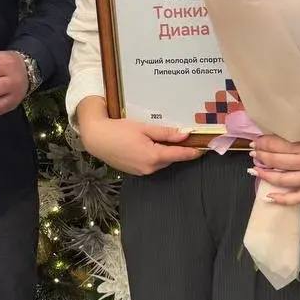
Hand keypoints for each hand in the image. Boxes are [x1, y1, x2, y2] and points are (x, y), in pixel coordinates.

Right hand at [78, 101, 201, 175]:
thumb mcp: (144, 128)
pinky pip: (151, 164)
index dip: (192, 152)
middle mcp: (149, 168)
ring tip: (164, 138)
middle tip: (184, 137)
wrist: (97, 139)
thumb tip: (184, 134)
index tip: (203, 148)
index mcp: (153, 156)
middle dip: (177, 149)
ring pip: (161, 161)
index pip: (179, 155)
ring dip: (165, 152)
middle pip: (170, 158)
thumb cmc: (119, 130)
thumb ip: (165, 133)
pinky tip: (150, 144)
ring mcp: (142, 172)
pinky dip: (155, 155)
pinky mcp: (135, 172)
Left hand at [250, 117, 299, 205]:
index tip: (256, 140)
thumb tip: (273, 132)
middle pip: (278, 162)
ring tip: (255, 170)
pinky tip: (270, 197)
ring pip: (285, 180)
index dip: (263, 143)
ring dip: (267, 175)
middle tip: (253, 152)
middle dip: (262, 157)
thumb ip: (297, 128)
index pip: (278, 146)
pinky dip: (285, 200)